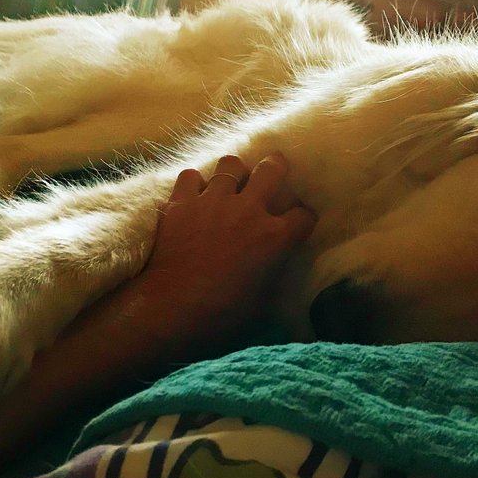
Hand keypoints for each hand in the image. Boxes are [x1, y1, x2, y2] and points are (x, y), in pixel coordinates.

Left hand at [133, 154, 316, 344]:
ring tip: (231, 185)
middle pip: (272, 168)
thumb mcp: (263, 300)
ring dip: (235, 173)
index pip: (304, 215)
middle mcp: (248, 210)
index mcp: (274, 236)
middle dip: (277, 168)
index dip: (304, 219)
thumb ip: (274, 274)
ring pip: (231, 164)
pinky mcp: (181, 202)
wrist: (173, 309)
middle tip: (272, 175)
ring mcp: (213, 201)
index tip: (299, 224)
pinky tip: (195, 196)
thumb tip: (277, 266)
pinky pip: (191, 176)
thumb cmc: (222, 314)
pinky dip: (194, 184)